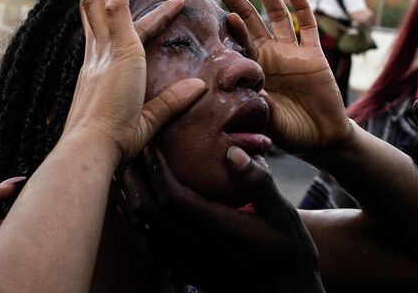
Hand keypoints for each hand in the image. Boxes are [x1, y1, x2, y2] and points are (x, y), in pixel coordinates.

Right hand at [62, 0, 206, 164]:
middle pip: (91, 5)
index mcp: (100, 70)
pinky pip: (118, 6)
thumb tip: (200, 87)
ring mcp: (104, 49)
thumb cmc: (115, 142)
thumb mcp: (151, 119)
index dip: (123, 12)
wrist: (95, 147)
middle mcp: (96, 54)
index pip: (113, 32)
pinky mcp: (117, 49)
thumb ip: (174, 100)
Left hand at [116, 147, 323, 292]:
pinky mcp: (187, 273)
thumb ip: (259, 184)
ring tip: (127, 174)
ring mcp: (189, 264)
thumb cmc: (291, 256)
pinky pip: (150, 248)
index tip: (152, 144)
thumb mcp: (286, 216)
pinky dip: (137, 224)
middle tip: (130, 151)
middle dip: (135, 180)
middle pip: (150, 213)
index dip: (158, 170)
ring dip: (131, 200)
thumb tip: (232, 151)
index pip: (175, 198)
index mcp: (221, 230)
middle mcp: (198, 249)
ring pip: (144, 232)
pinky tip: (138, 207)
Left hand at [208, 0, 352, 159]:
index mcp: (253, 67)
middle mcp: (270, 53)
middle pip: (248, 14)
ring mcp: (292, 51)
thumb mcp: (263, 115)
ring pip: (277, 13)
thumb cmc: (287, 130)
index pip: (233, 37)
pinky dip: (301, 5)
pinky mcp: (314, 55)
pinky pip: (308, 26)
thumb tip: (229, 83)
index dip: (221, 19)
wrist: (321, 138)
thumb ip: (250, 97)